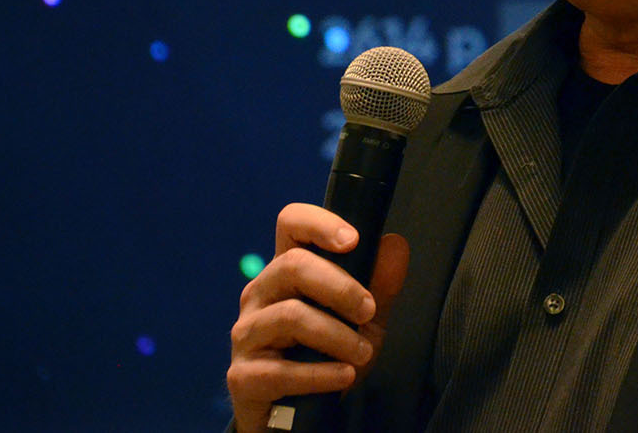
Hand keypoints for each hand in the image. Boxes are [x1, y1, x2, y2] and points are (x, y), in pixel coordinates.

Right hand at [226, 203, 409, 432]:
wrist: (297, 414)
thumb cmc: (328, 353)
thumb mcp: (364, 318)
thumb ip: (381, 283)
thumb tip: (395, 243)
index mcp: (287, 269)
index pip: (291, 223)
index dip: (320, 223)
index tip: (353, 240)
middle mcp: (260, 294)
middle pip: (293, 265)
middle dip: (341, 287)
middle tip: (369, 311)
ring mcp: (247, 334)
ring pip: (290, 316)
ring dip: (337, 335)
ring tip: (364, 353)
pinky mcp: (242, 376)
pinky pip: (280, 370)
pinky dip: (320, 374)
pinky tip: (344, 377)